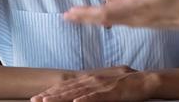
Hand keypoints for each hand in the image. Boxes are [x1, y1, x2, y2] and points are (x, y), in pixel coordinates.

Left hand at [31, 66, 158, 101]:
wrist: (144, 81)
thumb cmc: (126, 85)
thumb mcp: (105, 85)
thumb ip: (91, 90)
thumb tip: (78, 96)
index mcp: (91, 79)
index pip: (67, 85)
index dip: (52, 90)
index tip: (38, 96)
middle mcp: (93, 80)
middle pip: (68, 88)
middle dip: (50, 95)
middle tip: (35, 100)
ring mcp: (101, 85)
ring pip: (76, 92)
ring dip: (61, 97)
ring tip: (47, 101)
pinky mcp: (110, 92)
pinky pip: (95, 96)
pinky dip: (84, 99)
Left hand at [64, 0, 178, 29]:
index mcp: (138, 8)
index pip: (105, 13)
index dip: (85, 14)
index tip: (69, 14)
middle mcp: (138, 17)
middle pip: (105, 18)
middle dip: (86, 16)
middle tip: (68, 15)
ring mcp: (145, 20)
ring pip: (116, 16)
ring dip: (100, 11)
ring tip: (87, 5)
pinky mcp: (152, 18)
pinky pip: (128, 14)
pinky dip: (117, 7)